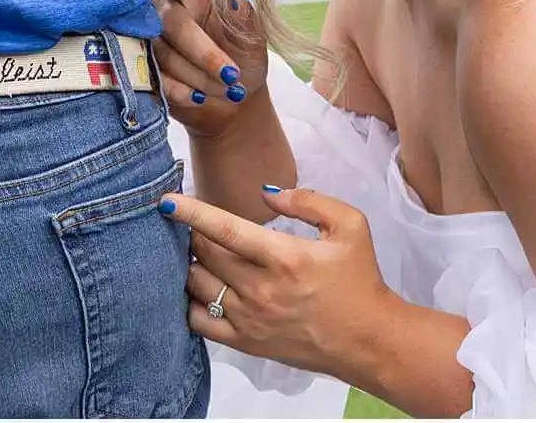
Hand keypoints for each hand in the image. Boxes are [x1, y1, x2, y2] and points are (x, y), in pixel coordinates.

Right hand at [148, 0, 267, 138]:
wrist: (233, 102)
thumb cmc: (244, 58)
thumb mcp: (252, 33)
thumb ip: (238, 14)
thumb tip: (226, 3)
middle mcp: (162, 10)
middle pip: (172, 23)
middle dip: (205, 53)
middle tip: (232, 76)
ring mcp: (148, 40)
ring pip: (163, 54)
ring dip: (199, 76)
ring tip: (224, 87)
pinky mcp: (141, 70)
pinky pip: (155, 79)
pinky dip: (182, 92)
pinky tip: (199, 97)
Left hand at [160, 186, 394, 377]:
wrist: (368, 339)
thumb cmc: (359, 280)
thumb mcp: (350, 225)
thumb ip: (308, 201)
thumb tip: (266, 192)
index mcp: (284, 258)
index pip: (225, 230)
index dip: (192, 212)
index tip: (167, 201)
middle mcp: (261, 290)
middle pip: (205, 254)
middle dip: (192, 234)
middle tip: (192, 224)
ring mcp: (249, 320)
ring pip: (197, 285)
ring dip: (189, 264)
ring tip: (195, 252)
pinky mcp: (245, 343)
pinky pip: (199, 322)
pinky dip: (189, 301)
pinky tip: (197, 286)